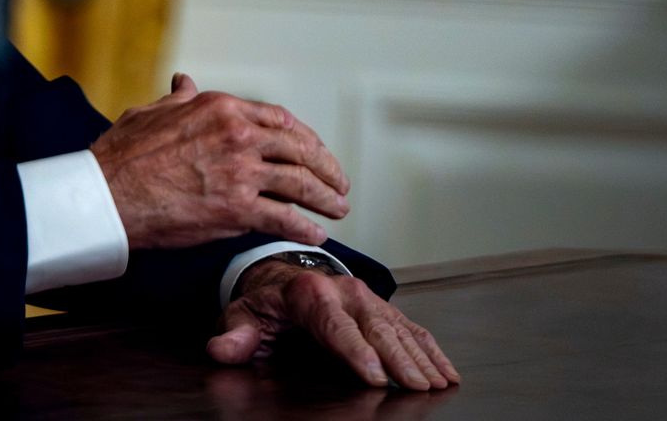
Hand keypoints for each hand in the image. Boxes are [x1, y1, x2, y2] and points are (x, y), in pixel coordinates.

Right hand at [90, 74, 349, 248]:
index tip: (313, 150)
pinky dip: (304, 229)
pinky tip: (314, 235)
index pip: (280, 120)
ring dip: (325, 199)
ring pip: (300, 184)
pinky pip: (284, 219)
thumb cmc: (122, 155)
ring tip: (337, 209)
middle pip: (300, 150)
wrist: (108, 194)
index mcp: (221, 108)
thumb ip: (178, 99)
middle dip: (326, 168)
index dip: (305, 138)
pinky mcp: (237, 209)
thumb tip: (184, 82)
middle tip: (338, 183)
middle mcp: (238, 135)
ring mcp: (241, 172)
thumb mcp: (151, 112)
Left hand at [210, 259, 459, 390]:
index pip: (334, 324)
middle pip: (374, 327)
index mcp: (308, 291)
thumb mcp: (242, 315)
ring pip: (398, 327)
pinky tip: (446, 372)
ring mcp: (367, 298)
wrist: (282, 278)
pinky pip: (411, 328)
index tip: (375, 378)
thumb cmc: (264, 304)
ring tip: (436, 384)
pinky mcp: (382, 308)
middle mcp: (343, 290)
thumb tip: (220, 350)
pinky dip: (430, 349)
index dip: (355, 351)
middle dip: (398, 359)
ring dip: (420, 357)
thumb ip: (235, 334)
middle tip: (416, 388)